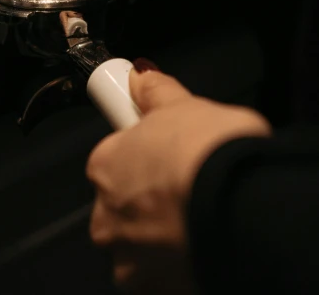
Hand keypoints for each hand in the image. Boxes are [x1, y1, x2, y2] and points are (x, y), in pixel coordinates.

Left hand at [87, 68, 270, 291]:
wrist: (242, 205)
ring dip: (163, 233)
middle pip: (124, 205)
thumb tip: (140, 75)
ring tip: (199, 214)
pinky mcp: (157, 291)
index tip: (161, 153)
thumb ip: (155, 91)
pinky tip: (202, 241)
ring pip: (141, 244)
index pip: (112, 159)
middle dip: (150, 198)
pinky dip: (180, 261)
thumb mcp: (183, 105)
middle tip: (189, 183)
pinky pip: (164, 273)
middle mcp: (107, 217)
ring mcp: (130, 259)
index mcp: (105, 167)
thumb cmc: (208, 154)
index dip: (141, 154)